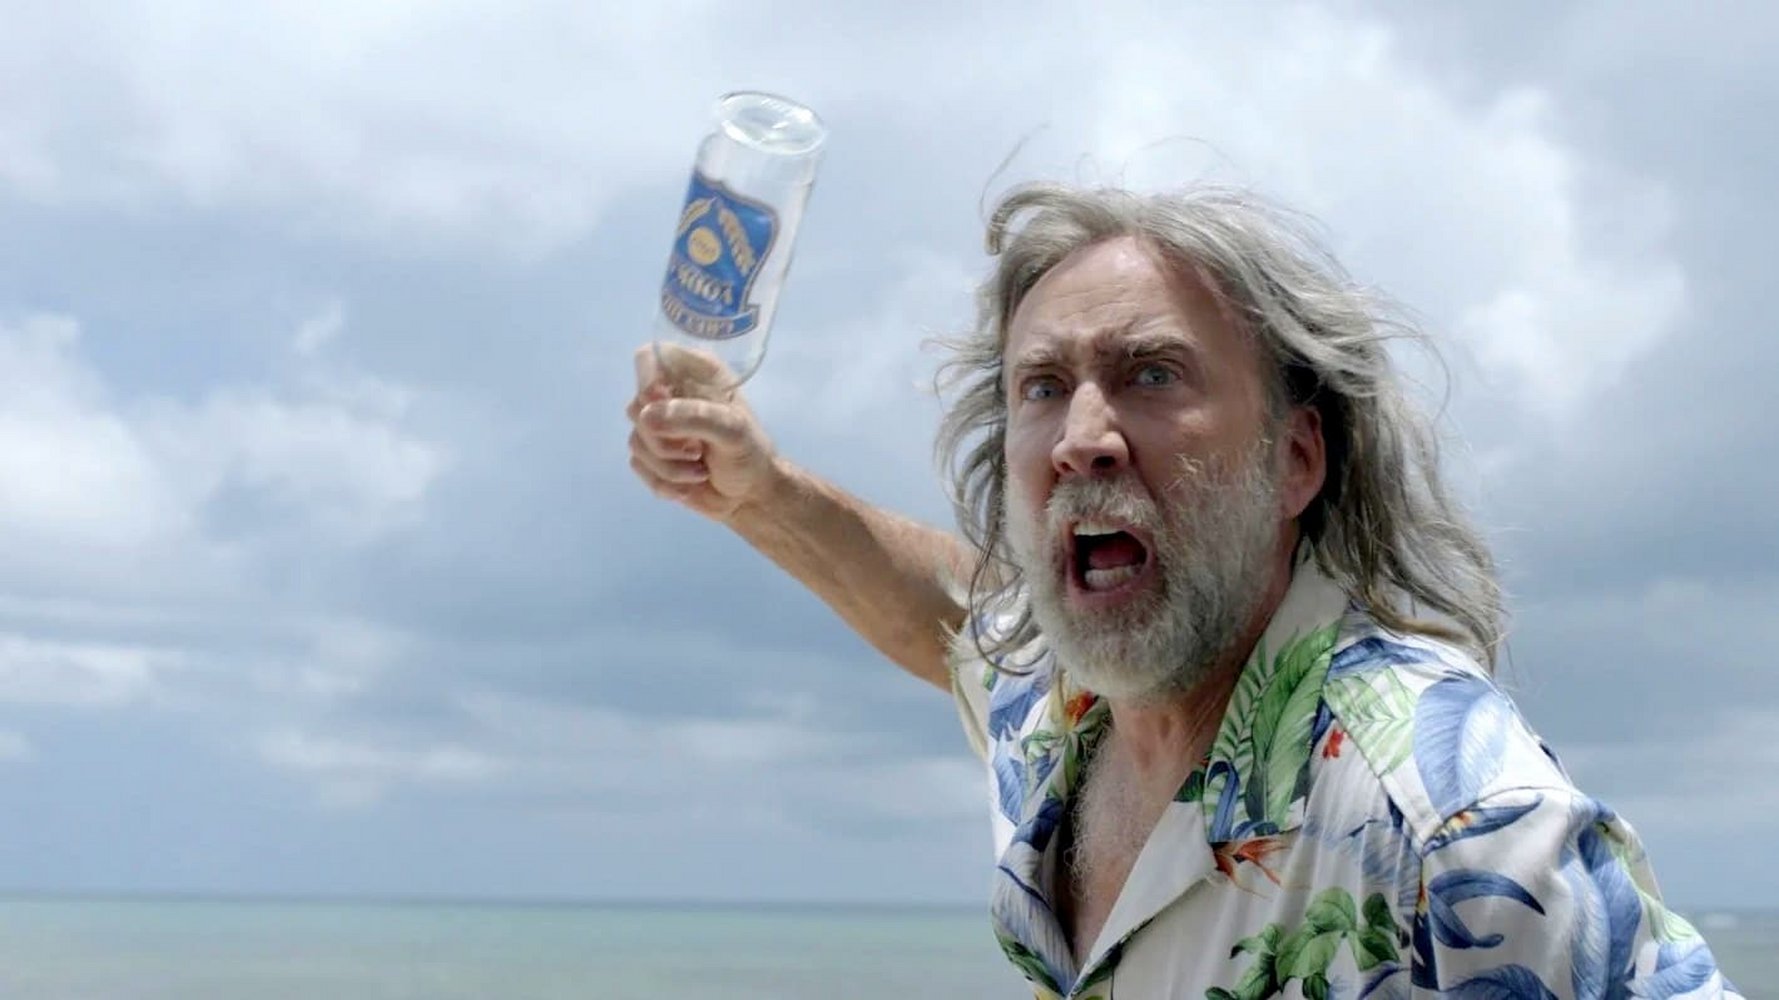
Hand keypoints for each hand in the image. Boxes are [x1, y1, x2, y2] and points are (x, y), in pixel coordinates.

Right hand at [626, 343, 779, 522]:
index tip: (660, 405)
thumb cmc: (750, 453)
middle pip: (636, 406)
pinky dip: (663, 481)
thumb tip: (646, 417)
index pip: (651, 357)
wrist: (750, 497)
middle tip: (696, 450)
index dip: (647, 380)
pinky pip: (637, 465)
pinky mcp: (652, 456)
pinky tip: (688, 485)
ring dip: (668, 466)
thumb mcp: (732, 430)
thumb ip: (694, 417)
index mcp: (695, 374)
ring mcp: (659, 427)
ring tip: (700, 471)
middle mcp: (672, 396)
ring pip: (636, 441)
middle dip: (663, 438)